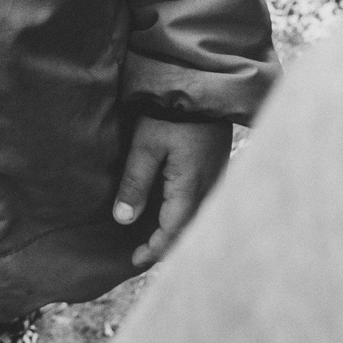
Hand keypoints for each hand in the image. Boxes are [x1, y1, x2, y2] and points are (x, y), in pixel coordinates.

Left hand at [112, 115, 230, 267]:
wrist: (203, 83)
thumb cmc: (171, 112)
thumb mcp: (145, 146)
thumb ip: (135, 183)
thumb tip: (123, 220)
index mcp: (190, 188)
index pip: (173, 232)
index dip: (154, 250)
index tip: (135, 260)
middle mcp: (209, 188)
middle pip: (190, 229)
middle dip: (168, 244)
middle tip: (144, 253)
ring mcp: (218, 176)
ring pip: (199, 216)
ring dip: (179, 229)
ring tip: (157, 234)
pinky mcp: (219, 164)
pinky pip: (205, 199)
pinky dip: (188, 211)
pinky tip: (174, 207)